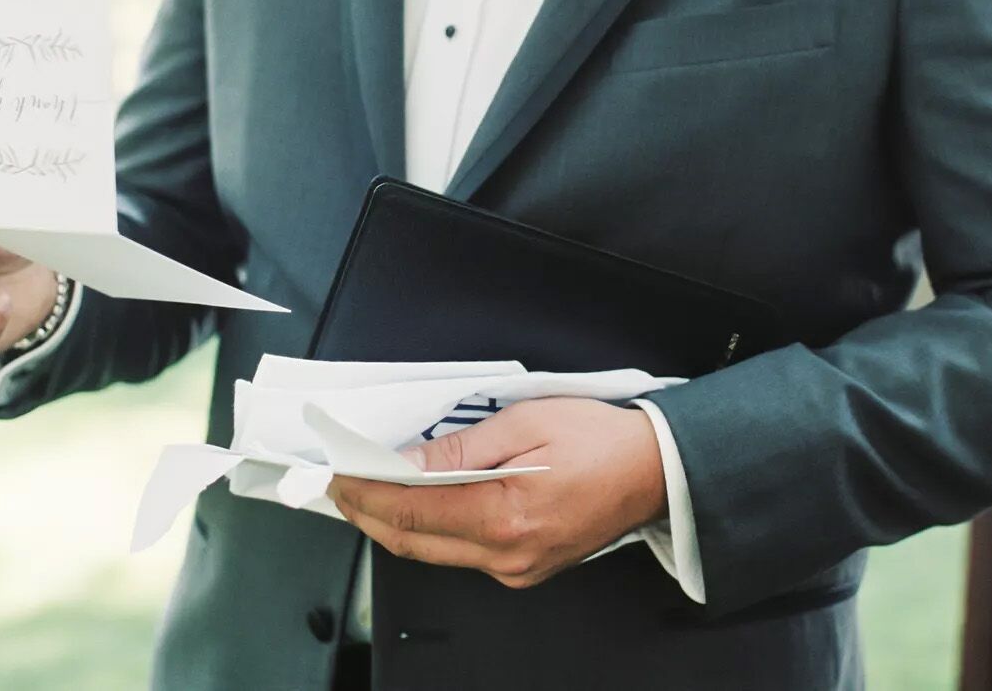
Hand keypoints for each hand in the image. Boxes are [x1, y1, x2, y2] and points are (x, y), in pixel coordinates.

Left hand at [327, 397, 666, 589]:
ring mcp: (516, 568)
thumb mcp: (525, 423)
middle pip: (413, 540)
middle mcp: (507, 554)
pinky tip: (415, 505)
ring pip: (433, 551)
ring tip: (366, 490)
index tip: (337, 474)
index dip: (365, 494)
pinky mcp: (524, 568)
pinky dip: (430, 529)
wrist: (655, 472)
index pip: (412, 512)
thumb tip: (406, 462)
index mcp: (506, 516)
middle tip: (338, 483)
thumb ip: (460, 449)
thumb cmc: (600, 439)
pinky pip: (461, 554)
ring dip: (394, 522)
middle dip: (367, 512)